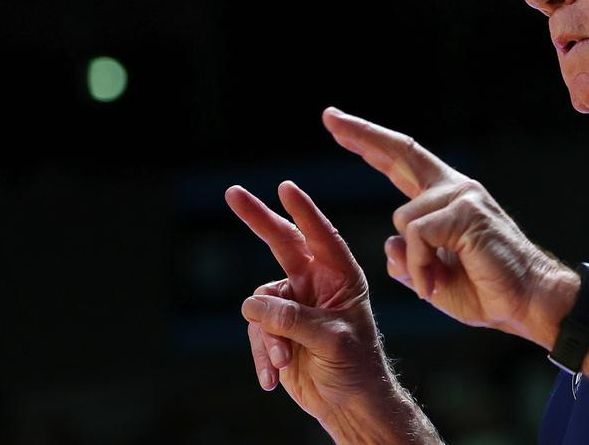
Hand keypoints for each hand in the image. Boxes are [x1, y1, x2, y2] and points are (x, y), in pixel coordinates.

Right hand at [226, 181, 403, 423]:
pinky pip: (255, 331)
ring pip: (260, 304)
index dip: (304, 211)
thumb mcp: (331, 338)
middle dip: (258, 219)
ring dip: (269, 336)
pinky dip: (262, 354)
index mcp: (341, 277)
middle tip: (233, 192)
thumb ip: (293, 318)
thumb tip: (252, 305)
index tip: (285, 187)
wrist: (348, 402)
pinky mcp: (276, 328)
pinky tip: (272, 377)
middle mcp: (316, 283)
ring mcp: (293, 304)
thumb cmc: (355, 365)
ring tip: (286, 361)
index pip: (321, 237)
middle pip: (282, 243)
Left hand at [322, 106, 577, 349]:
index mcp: (445, 200)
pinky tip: (435, 284)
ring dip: (412, 261)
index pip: (401, 163)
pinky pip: (417, 235)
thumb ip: (407, 259)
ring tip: (434, 284)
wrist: (528, 302)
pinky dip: (420, 265)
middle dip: (362, 135)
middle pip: (401, 152)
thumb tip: (388, 245)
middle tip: (329, 117)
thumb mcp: (431, 277)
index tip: (338, 125)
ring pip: (403, 219)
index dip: (370, 144)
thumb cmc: (486, 292)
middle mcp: (454, 189)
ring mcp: (462, 196)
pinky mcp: (466, 212)